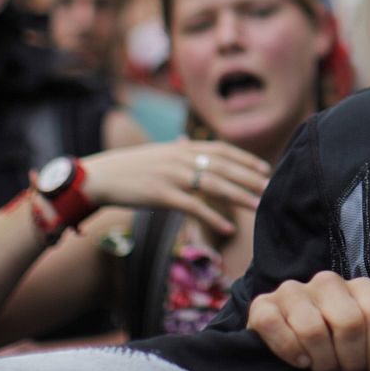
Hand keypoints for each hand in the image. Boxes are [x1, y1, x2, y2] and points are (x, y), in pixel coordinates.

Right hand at [76, 140, 268, 234]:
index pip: (223, 150)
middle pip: (225, 167)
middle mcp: (181, 158)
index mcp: (182, 148)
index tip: (264, 169)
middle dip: (250, 178)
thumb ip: (174, 149)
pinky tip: (228, 229)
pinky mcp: (162, 195)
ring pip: (215, 185)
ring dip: (240, 196)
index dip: (245, 159)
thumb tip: (184, 141)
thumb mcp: (156, 153)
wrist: (99, 177)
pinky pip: (194, 207)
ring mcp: (172, 176)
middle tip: (270, 188)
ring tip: (258, 206)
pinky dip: (214, 218)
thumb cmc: (128, 167)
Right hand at [247, 272, 369, 370]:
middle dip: (352, 360)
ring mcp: (293, 291)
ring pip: (314, 330)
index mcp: (358, 286)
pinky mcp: (262, 305)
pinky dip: (290, 351)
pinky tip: (301, 363)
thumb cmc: (331, 346)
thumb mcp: (359, 339)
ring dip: (323, 362)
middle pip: (350, 323)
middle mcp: (327, 282)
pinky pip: (275, 327)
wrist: (281, 342)